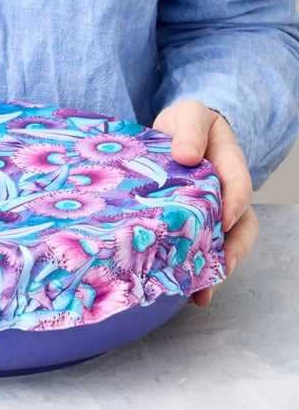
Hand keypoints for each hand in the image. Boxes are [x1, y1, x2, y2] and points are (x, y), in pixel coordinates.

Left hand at [152, 100, 256, 306]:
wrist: (168, 136)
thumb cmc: (182, 126)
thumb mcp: (187, 115)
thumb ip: (190, 130)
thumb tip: (186, 156)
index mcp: (227, 164)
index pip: (237, 184)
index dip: (234, 201)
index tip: (225, 219)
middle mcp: (225, 194)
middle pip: (241, 225)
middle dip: (233, 250)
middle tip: (222, 270)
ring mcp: (211, 214)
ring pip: (223, 245)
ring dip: (215, 270)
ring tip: (201, 294)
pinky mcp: (192, 228)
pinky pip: (200, 252)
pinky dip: (196, 274)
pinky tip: (186, 294)